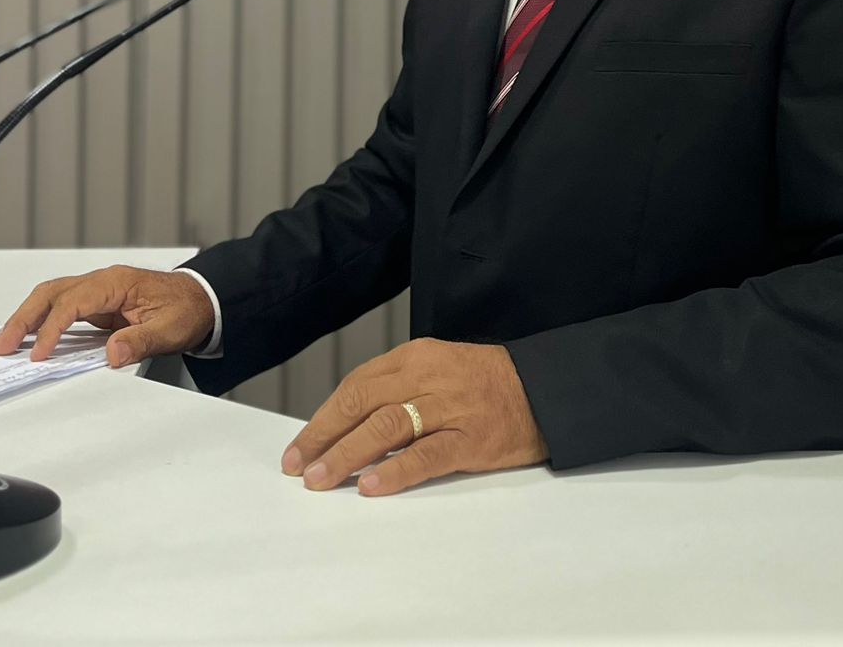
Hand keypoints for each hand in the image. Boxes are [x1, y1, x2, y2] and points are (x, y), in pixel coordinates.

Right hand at [0, 265, 214, 366]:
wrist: (202, 299)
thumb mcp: (170, 330)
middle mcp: (103, 282)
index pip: (73, 302)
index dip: (53, 328)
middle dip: (25, 317)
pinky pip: (63, 307)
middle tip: (3, 345)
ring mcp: (99, 291)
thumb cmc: (187, 309)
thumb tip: (113, 353)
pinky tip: (31, 337)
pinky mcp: (98, 303)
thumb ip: (141, 341)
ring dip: (28, 317)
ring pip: (52, 296)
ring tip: (6, 342)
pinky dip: (42, 320)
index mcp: (117, 283)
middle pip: (52, 292)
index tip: (39, 353)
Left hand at [282, 337, 548, 496]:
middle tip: (298, 467)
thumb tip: (347, 427)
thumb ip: (397, 390)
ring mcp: (449, 407)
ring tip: (321, 479)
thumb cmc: (486, 383)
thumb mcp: (437, 370)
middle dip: (323, 436)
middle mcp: (427, 377)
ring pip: (386, 427)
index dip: (323, 418)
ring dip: (347, 454)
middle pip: (362, 403)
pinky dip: (396, 471)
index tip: (299, 446)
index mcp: (415, 357)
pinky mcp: (471, 438)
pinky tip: (371, 486)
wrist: (544, 389)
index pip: (356, 385)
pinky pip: (427, 455)